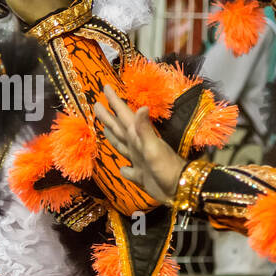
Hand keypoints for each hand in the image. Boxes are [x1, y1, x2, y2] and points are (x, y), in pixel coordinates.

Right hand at [94, 85, 186, 205]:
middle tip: (97, 104)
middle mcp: (137, 146)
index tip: (106, 87)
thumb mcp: (153, 147)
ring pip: (122, 145)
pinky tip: (122, 168)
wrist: (179, 188)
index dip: (115, 102)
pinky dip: (124, 168)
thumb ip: (144, 129)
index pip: (124, 116)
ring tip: (104, 127)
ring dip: (112, 136)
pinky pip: (128, 170)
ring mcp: (139, 160)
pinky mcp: (141, 176)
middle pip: (119, 128)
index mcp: (138, 137)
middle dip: (108, 116)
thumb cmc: (166, 167)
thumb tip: (141, 107)